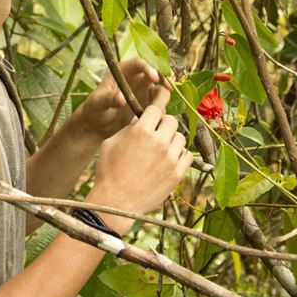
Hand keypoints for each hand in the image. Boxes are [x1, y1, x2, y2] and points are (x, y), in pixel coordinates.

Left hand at [75, 58, 167, 139]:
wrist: (97, 124)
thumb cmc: (95, 108)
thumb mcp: (98, 102)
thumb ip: (109, 99)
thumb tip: (121, 98)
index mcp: (123, 70)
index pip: (139, 63)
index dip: (148, 68)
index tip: (154, 77)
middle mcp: (136, 77)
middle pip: (154, 72)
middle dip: (163, 77)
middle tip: (169, 88)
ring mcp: (143, 90)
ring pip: (160, 87)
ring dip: (165, 93)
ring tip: (164, 104)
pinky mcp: (148, 103)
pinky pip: (160, 101)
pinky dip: (163, 105)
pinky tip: (161, 114)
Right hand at [87, 86, 190, 233]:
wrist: (116, 202)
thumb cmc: (108, 171)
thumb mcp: (111, 142)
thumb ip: (128, 128)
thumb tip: (139, 120)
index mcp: (141, 131)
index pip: (156, 108)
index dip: (158, 101)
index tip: (163, 94)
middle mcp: (159, 142)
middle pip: (171, 120)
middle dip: (163, 123)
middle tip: (156, 130)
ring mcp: (171, 159)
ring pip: (181, 137)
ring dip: (172, 138)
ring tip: (161, 146)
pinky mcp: (177, 174)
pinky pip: (187, 156)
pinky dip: (180, 154)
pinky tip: (170, 158)